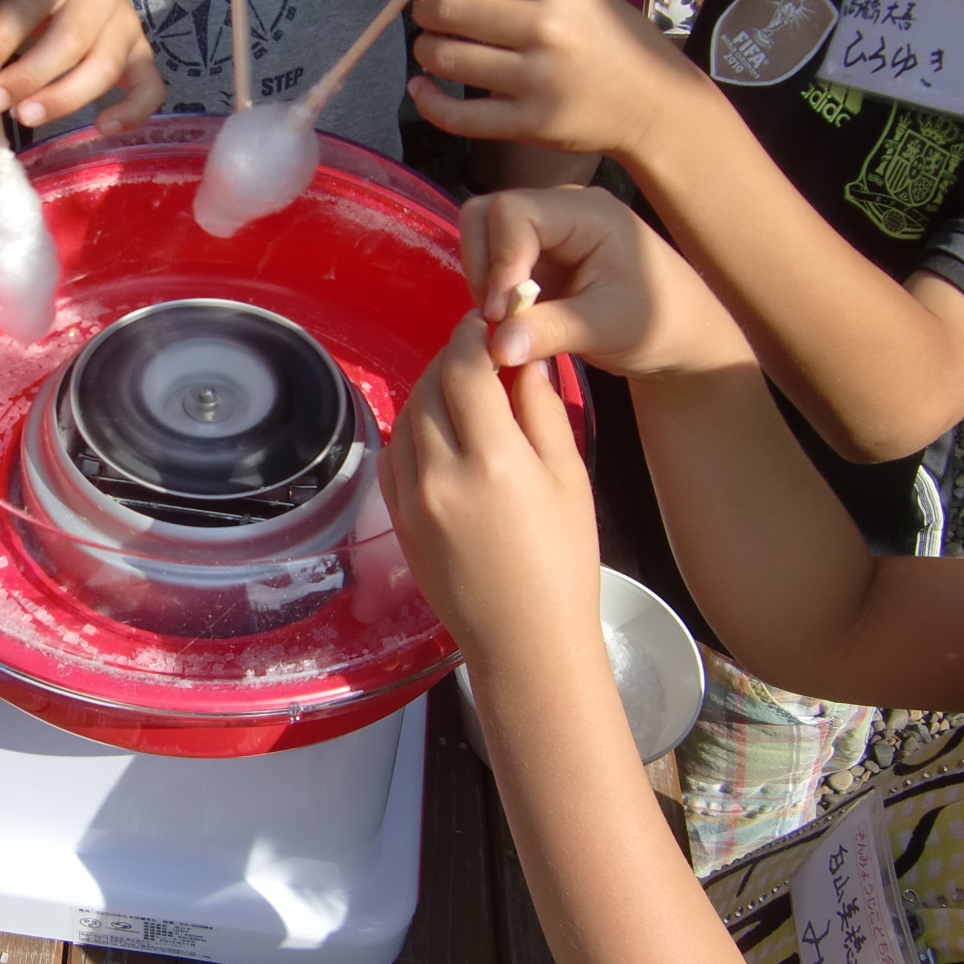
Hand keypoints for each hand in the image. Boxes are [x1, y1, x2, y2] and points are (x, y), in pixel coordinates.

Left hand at [0, 0, 166, 129]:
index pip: (31, 5)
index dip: (0, 42)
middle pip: (70, 42)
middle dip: (28, 77)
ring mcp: (128, 22)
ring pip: (105, 69)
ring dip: (63, 99)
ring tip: (25, 116)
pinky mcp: (142, 52)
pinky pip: (150, 87)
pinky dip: (134, 111)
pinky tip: (102, 127)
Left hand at [379, 312, 601, 686]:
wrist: (525, 640)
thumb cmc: (563, 560)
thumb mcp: (568, 477)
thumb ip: (540, 408)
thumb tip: (521, 354)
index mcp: (493, 460)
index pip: (465, 367)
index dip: (473, 334)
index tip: (490, 323)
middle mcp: (441, 473)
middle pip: (430, 384)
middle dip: (453, 358)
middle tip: (481, 352)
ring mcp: (410, 498)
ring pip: (408, 414)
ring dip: (432, 390)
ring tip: (466, 390)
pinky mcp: (396, 518)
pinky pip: (395, 452)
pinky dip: (415, 429)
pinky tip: (444, 434)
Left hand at [403, 0, 704, 157]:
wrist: (654, 104)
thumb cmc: (611, 42)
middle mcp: (547, 24)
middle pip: (450, 8)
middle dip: (424, 10)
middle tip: (425, 15)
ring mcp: (537, 77)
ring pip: (447, 57)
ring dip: (425, 51)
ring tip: (430, 50)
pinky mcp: (529, 123)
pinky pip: (458, 114)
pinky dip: (428, 101)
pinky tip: (422, 90)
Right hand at [461, 186, 754, 376]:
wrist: (680, 335)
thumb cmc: (658, 324)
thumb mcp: (607, 329)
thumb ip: (550, 332)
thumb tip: (496, 346)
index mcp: (587, 212)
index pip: (512, 212)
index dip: (497, 260)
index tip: (502, 312)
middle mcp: (562, 210)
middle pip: (486, 213)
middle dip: (482, 266)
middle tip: (497, 317)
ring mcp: (547, 230)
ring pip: (483, 235)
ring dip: (483, 279)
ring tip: (506, 321)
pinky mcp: (537, 255)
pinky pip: (493, 261)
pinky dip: (491, 290)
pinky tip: (513, 321)